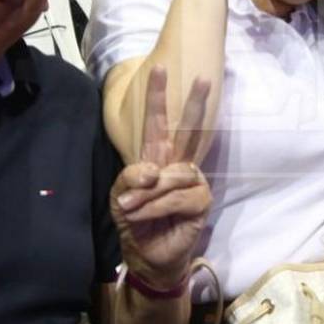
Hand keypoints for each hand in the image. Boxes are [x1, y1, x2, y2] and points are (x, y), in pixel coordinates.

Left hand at [112, 67, 211, 289]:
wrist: (148, 255)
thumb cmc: (136, 222)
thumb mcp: (121, 197)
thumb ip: (130, 177)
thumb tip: (151, 170)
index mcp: (158, 158)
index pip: (158, 123)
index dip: (158, 97)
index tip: (159, 67)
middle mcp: (179, 166)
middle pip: (189, 131)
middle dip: (194, 105)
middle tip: (202, 79)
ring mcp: (193, 182)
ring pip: (171, 175)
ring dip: (147, 194)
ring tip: (131, 210)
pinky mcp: (201, 201)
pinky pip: (175, 196)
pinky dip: (156, 206)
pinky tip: (146, 216)